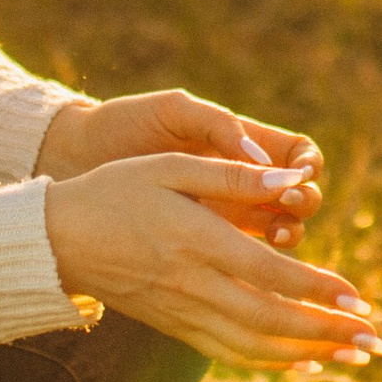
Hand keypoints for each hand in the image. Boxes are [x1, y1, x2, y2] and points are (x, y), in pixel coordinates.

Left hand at [37, 87, 325, 247]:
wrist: (74, 159)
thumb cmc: (124, 125)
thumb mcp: (172, 112)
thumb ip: (217, 125)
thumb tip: (265, 161)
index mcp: (239, 144)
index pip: (297, 155)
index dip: (308, 165)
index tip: (300, 172)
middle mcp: (240, 182)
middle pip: (299, 198)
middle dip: (303, 203)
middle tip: (285, 204)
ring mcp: (225, 216)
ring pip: (281, 232)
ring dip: (291, 236)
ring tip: (277, 235)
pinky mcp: (203, 246)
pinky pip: (245, 261)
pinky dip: (260, 267)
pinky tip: (258, 269)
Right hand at [41, 153, 381, 371]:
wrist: (57, 239)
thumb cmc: (116, 189)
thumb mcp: (171, 165)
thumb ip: (232, 175)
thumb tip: (291, 181)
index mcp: (196, 240)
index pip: (270, 275)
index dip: (317, 291)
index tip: (359, 299)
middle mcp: (192, 284)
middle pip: (270, 321)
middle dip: (327, 333)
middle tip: (374, 340)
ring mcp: (182, 312)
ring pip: (254, 346)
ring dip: (308, 354)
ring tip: (352, 358)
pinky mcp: (175, 326)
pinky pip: (229, 353)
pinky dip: (270, 361)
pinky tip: (301, 361)